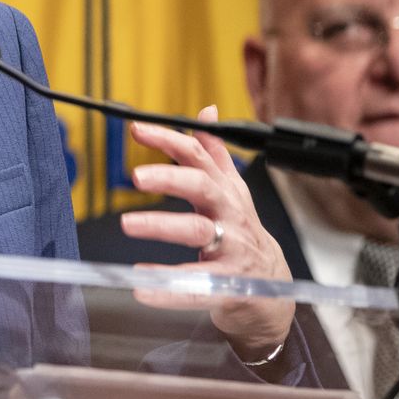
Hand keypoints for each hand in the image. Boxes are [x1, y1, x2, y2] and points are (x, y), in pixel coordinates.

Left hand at [123, 106, 294, 360]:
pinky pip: (197, 285)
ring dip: (162, 225)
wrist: (270, 285)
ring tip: (127, 223)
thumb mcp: (231, 191)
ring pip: (198, 231)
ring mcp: (231, 248)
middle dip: (170, 178)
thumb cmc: (242, 232)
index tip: (138, 130)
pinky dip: (169, 288)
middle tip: (136, 176)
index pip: (198, 157)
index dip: (170, 140)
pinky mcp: (227, 285)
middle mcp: (229, 215)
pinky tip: (141, 286)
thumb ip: (214, 154)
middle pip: (202, 188)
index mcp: (224, 191)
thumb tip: (206, 111)